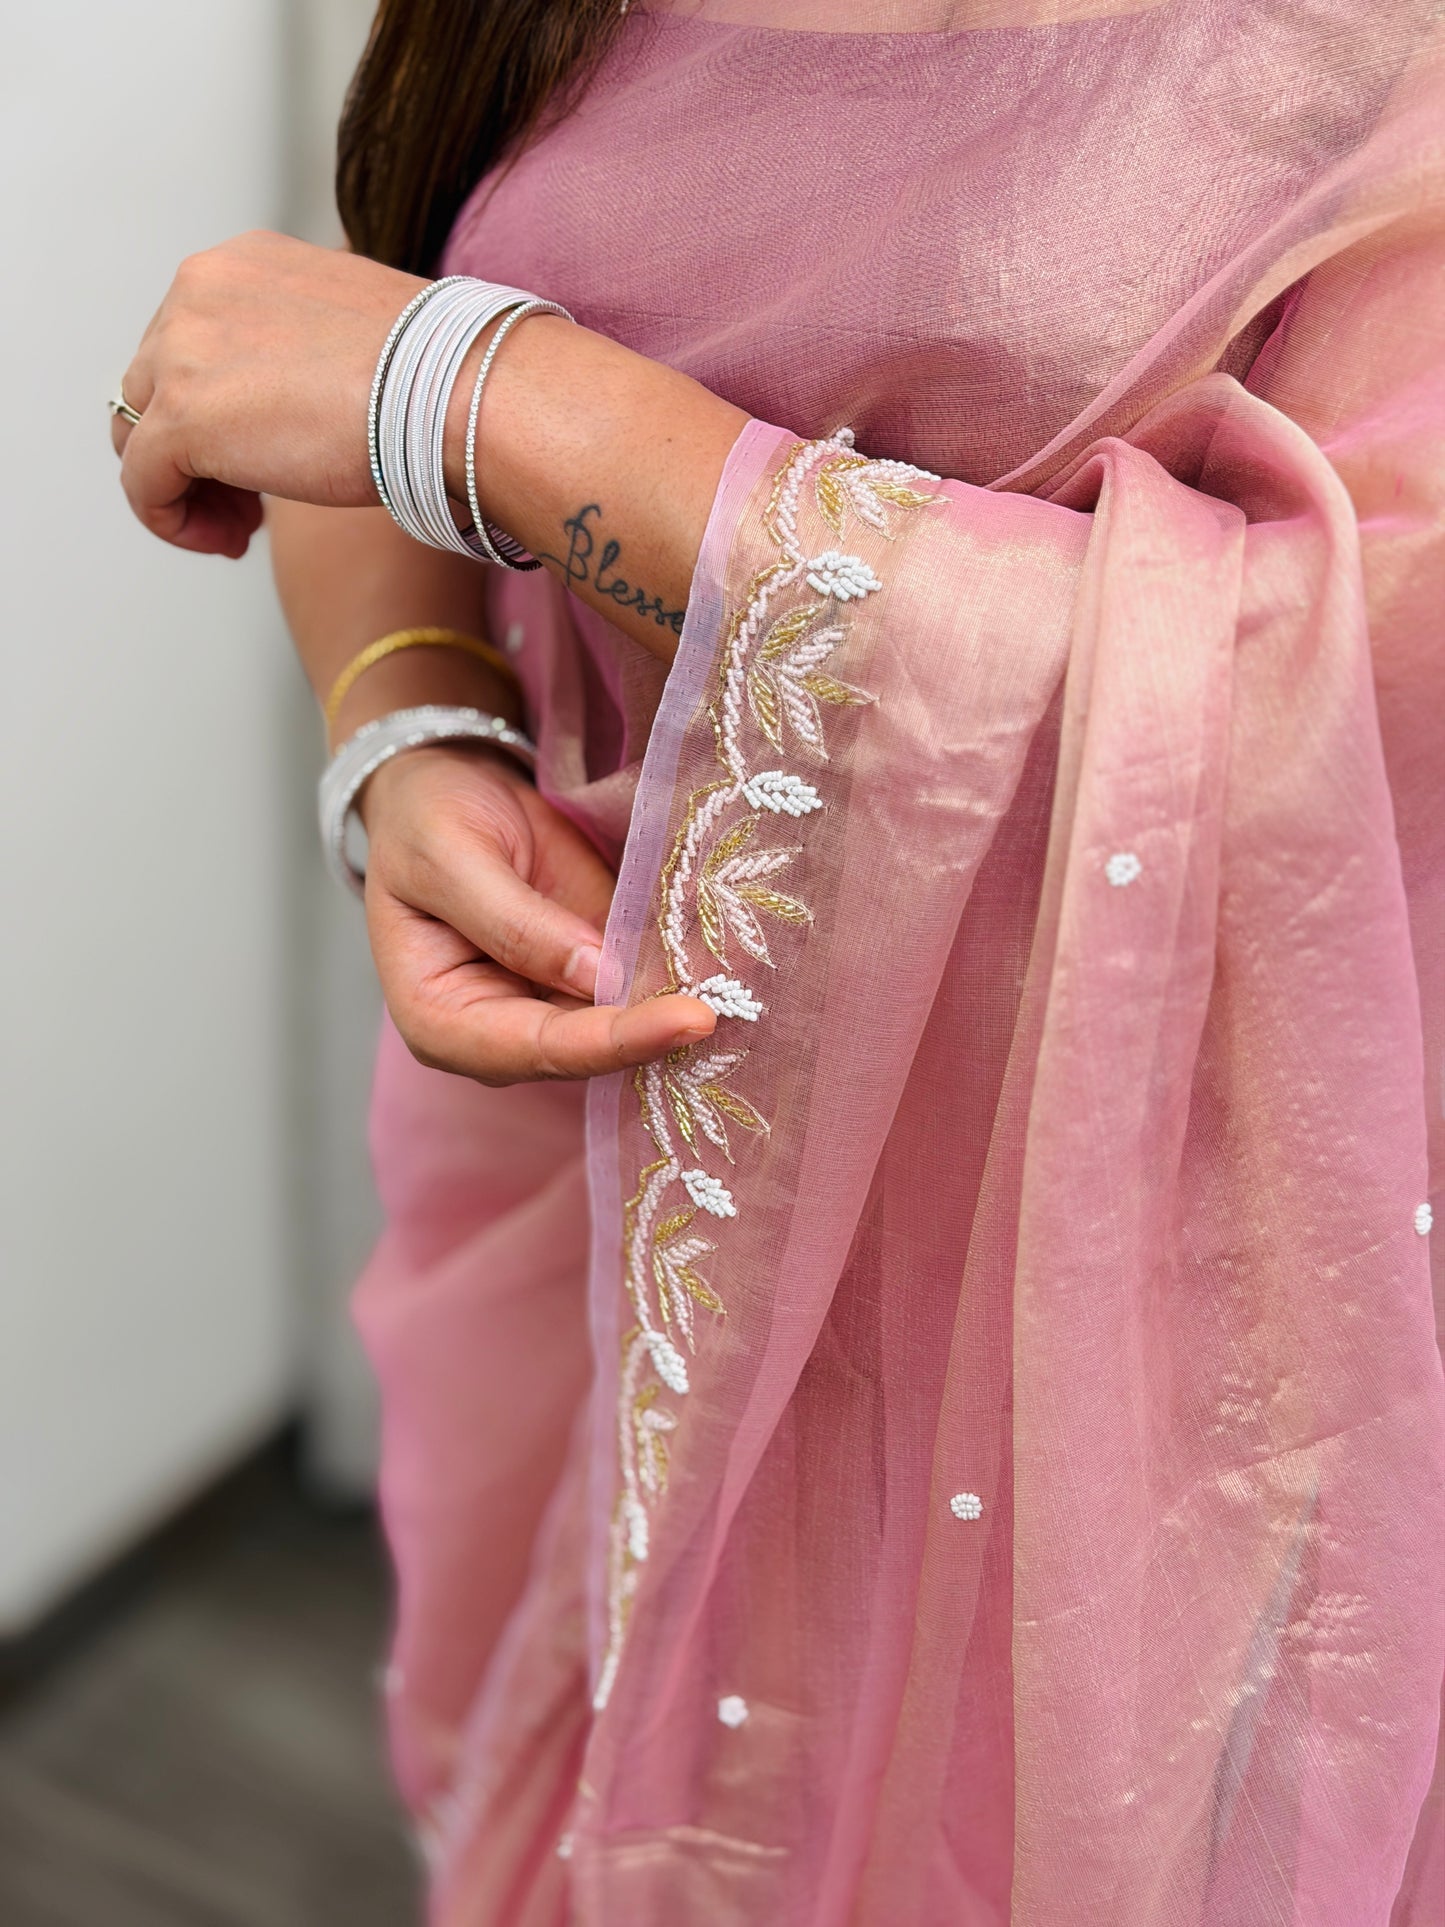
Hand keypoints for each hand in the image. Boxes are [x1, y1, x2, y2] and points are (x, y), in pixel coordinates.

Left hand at [112, 232, 423, 557]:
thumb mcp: (350, 337)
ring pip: (140, 437)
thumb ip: (301, 355)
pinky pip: (143, 484)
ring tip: (241, 528)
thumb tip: (300, 401)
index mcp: (239, 267)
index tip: (264, 456)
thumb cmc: (434, 374)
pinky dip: (174, 522)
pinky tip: (228, 543)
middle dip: (197, 453)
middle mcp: (197, 293)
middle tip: (250, 504)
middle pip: (154, 388)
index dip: (219, 413)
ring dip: (187, 490)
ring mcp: (181, 353)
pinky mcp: (182, 420)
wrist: (455, 391)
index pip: (189, 345)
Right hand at [360, 744, 715, 1084]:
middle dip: (654, 1033)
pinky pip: (635, 988)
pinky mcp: (588, 976)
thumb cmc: (425, 818)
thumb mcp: (448, 855)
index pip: (537, 1048)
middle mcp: (496, 1034)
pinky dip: (676, 978)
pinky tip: (724, 964)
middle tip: (728, 1007)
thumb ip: (515, 921)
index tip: (690, 1019)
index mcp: (439, 1021)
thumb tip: (598, 977)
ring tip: (738, 991)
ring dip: (673, 1009)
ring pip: (619, 1029)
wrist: (444, 784)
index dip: (615, 1040)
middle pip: (586, 1053)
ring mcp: (547, 1007)